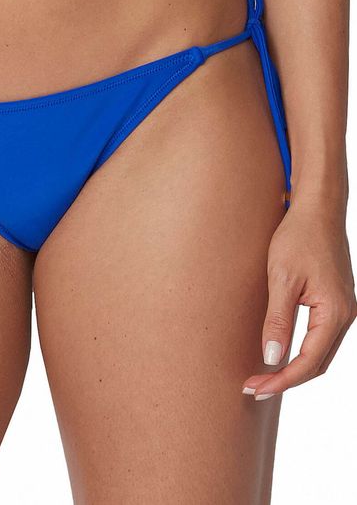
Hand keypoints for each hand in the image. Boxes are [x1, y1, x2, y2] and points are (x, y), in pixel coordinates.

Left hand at [242, 198, 356, 400]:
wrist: (316, 211)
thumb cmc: (297, 239)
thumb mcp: (281, 280)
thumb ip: (278, 321)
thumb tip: (272, 358)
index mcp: (334, 313)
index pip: (308, 362)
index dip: (281, 380)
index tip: (255, 388)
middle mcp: (345, 316)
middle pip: (317, 363)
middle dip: (286, 379)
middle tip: (254, 388)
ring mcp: (342, 309)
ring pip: (320, 352)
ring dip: (293, 368)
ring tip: (263, 377)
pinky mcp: (334, 302)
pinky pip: (319, 337)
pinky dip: (301, 352)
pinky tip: (280, 354)